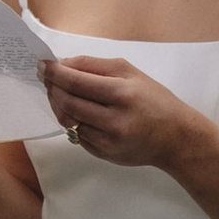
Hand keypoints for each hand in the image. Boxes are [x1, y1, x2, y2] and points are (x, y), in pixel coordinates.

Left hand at [43, 53, 206, 171]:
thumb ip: (95, 66)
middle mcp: (114, 120)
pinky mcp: (104, 154)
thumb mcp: (131, 73)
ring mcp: (108, 141)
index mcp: (122, 94)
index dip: (55, 73)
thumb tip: (63, 64)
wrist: (175, 137)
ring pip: (68, 121)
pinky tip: (74, 111)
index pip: (76, 82)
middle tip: (47, 79)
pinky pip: (76, 136)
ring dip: (57, 105)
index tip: (43, 66)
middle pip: (68, 102)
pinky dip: (70, 121)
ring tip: (57, 93)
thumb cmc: (154, 100)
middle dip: (52, 88)